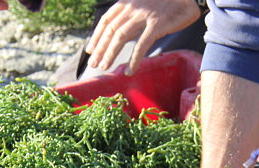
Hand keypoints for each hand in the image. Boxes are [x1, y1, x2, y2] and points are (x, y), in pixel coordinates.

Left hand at [85, 0, 200, 74]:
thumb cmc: (167, 2)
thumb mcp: (144, 6)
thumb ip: (132, 18)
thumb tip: (120, 37)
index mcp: (127, 1)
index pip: (106, 20)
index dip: (97, 36)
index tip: (91, 50)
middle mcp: (132, 7)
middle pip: (111, 30)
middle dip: (100, 49)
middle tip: (94, 64)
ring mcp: (144, 15)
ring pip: (121, 37)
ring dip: (110, 54)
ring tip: (105, 67)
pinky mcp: (157, 24)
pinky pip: (141, 45)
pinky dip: (134, 59)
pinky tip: (130, 70)